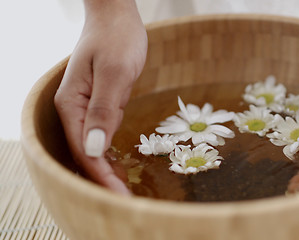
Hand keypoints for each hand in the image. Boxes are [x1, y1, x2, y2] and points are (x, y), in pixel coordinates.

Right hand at [54, 1, 146, 193]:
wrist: (117, 18)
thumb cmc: (116, 39)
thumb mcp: (113, 72)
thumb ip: (103, 109)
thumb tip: (93, 149)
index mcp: (72, 104)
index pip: (83, 148)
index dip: (99, 174)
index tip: (118, 195)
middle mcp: (75, 110)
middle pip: (86, 153)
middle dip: (104, 178)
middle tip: (125, 200)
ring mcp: (88, 108)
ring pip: (96, 147)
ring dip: (109, 169)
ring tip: (125, 192)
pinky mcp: (102, 106)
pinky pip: (104, 135)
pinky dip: (112, 153)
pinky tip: (120, 168)